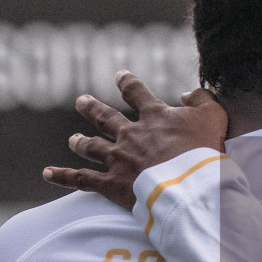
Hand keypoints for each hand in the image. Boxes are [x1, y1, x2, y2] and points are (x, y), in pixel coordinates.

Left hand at [42, 71, 228, 208]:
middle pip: (105, 118)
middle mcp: (130, 134)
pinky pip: (82, 180)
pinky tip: (47, 174)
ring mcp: (118, 159)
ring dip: (80, 142)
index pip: (137, 93)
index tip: (120, 75)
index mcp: (153, 117)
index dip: (128, 83)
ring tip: (72, 139)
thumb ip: (202, 99)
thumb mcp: (214, 117)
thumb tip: (186, 93)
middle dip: (92, 108)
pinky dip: (63, 176)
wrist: (188, 186)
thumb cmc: (205, 152)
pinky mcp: (111, 184)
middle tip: (81, 101)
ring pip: (91, 147)